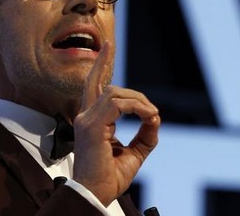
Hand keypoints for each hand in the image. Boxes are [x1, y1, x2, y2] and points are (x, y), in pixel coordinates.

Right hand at [71, 41, 159, 205]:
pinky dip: (137, 108)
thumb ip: (144, 135)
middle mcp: (85, 116)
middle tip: (144, 98)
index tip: (108, 45)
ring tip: (151, 116)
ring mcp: (86, 120)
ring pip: (115, 93)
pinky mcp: (92, 126)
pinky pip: (118, 105)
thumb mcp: (134, 153)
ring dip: (139, 101)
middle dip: (127, 84)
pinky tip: (148, 117)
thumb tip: (155, 118)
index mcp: (90, 121)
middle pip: (106, 85)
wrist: (95, 194)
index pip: (94, 85)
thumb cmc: (108, 178)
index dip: (101, 63)